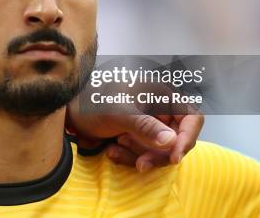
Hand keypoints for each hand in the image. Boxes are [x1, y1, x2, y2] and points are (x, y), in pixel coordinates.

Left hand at [66, 97, 203, 171]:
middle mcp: (159, 108)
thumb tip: (171, 141)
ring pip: (160, 150)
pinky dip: (130, 157)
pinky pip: (145, 153)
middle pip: (177, 138)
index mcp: (160, 94)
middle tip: (140, 164)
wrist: (68, 111)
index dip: (188, 137)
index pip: (191, 116)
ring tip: (115, 150)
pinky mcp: (138, 137)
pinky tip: (111, 151)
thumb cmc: (90, 102)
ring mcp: (149, 123)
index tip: (174, 156)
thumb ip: (144, 126)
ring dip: (140, 156)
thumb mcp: (117, 112)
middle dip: (159, 154)